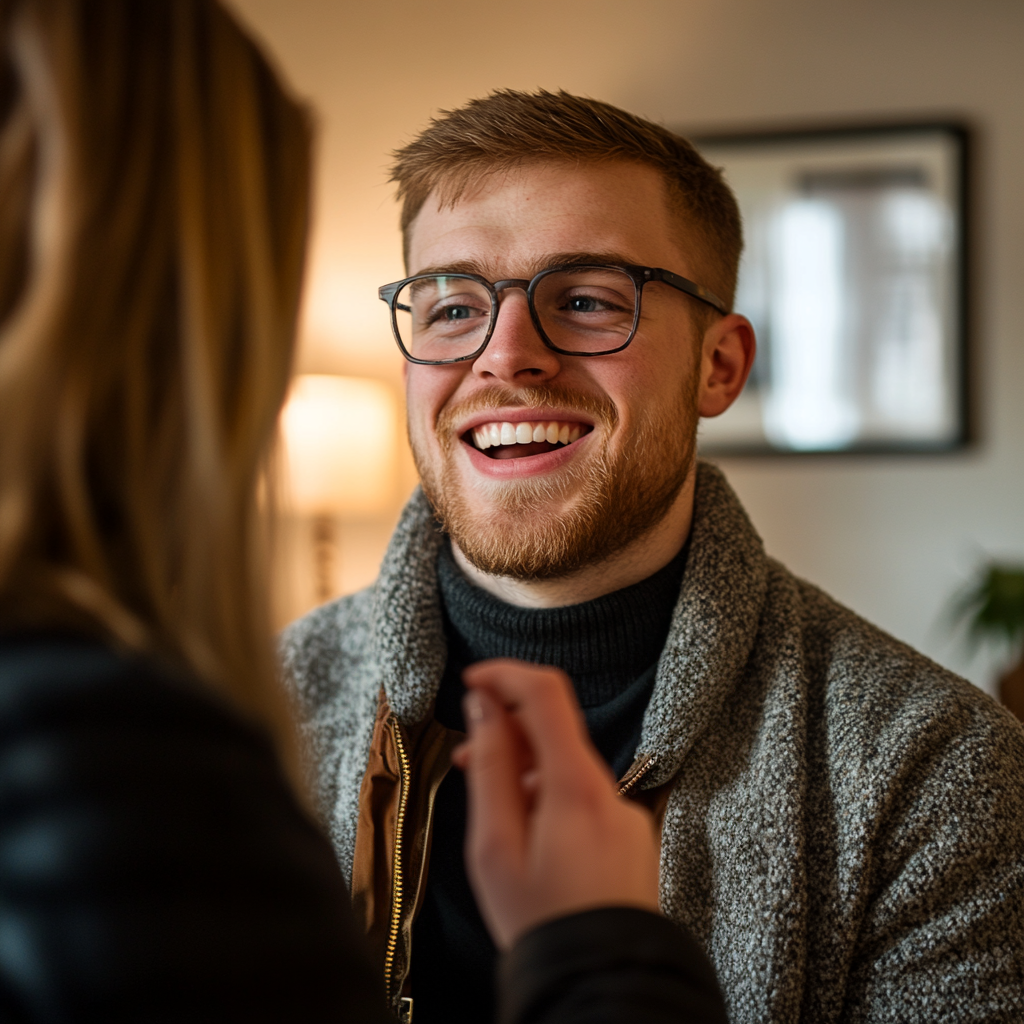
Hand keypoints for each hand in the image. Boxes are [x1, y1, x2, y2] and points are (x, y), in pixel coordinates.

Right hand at [452, 659, 660, 949]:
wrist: (599, 982)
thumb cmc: (542, 923)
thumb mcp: (495, 844)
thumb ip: (491, 766)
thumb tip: (485, 708)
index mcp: (576, 788)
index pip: (546, 693)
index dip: (505, 674)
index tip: (474, 678)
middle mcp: (609, 793)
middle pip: (557, 732)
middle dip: (508, 732)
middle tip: (468, 753)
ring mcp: (625, 815)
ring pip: (567, 767)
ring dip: (526, 770)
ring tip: (491, 801)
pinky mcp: (630, 837)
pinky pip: (585, 797)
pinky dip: (551, 797)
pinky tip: (528, 829)